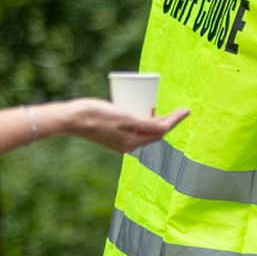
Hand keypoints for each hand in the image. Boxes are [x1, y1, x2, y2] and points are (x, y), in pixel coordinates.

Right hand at [57, 100, 190, 151]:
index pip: (161, 132)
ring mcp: (120, 142)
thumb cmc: (96, 114)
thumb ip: (144, 124)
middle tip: (178, 110)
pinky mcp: (112, 136)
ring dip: (153, 121)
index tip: (187, 110)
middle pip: (154, 133)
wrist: (69, 118)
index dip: (175, 120)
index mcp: (133, 142)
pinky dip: (141, 122)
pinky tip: (141, 112)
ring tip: (160, 109)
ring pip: (143, 131)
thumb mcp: (124, 117)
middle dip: (166, 121)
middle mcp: (128, 146)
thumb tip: (164, 128)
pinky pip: (133, 130)